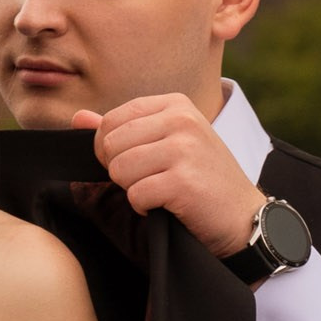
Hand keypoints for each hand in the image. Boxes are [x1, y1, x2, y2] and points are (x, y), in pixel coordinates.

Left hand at [73, 95, 261, 256]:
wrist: (243, 216)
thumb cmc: (202, 178)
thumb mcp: (167, 143)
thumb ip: (122, 128)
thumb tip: (78, 118)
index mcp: (175, 104)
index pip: (112, 119)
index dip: (111, 148)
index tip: (137, 162)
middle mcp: (181, 120)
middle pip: (110, 144)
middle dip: (120, 170)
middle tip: (150, 179)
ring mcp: (184, 149)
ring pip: (119, 169)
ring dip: (133, 189)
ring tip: (160, 191)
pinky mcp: (183, 182)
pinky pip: (136, 194)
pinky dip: (144, 207)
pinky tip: (167, 205)